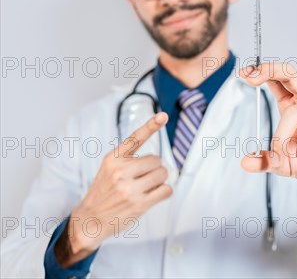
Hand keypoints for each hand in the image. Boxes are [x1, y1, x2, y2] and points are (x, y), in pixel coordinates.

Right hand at [56, 113, 172, 266]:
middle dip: (155, 169)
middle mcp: (120, 171)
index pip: (135, 138)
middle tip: (143, 179)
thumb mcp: (108, 169)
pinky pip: (166, 190)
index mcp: (113, 159)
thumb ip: (128, 160)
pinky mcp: (138, 204)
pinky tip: (152, 196)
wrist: (90, 220)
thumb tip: (159, 160)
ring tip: (145, 188)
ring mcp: (129, 188)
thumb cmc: (104, 193)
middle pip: (157, 160)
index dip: (151, 125)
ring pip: (163, 174)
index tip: (163, 116)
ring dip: (159, 181)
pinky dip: (164, 192)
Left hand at [240, 63, 296, 207]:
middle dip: (269, 70)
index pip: (278, 79)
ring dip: (284, 136)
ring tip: (288, 154)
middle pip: (290, 74)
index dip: (261, 72)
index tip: (243, 74)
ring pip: (296, 111)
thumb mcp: (285, 164)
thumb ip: (267, 162)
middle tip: (251, 79)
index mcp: (294, 104)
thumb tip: (246, 162)